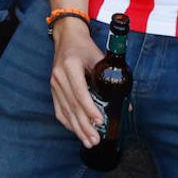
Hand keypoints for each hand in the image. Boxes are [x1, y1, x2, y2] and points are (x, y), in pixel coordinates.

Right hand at [49, 21, 104, 147]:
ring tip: (88, 141)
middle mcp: (58, 76)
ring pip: (65, 111)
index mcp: (70, 66)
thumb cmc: (84, 46)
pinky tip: (76, 131)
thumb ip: (111, 77)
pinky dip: (68, 122)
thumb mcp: (99, 56)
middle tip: (96, 140)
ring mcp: (53, 84)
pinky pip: (59, 110)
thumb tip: (125, 103)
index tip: (100, 122)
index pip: (80, 92)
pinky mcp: (53, 89)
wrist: (67, 37)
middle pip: (72, 106)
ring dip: (77, 128)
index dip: (89, 109)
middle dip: (85, 125)